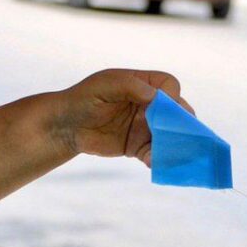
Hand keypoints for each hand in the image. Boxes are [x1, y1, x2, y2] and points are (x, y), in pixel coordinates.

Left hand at [57, 69, 190, 163]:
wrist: (65, 127)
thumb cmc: (83, 99)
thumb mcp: (105, 86)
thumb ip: (130, 87)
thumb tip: (155, 97)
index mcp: (142, 84)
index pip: (169, 85)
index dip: (171, 96)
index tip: (165, 108)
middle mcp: (149, 104)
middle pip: (176, 111)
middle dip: (182, 122)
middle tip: (181, 134)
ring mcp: (145, 126)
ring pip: (169, 134)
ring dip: (173, 143)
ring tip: (171, 152)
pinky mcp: (138, 146)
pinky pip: (154, 152)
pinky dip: (158, 158)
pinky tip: (153, 162)